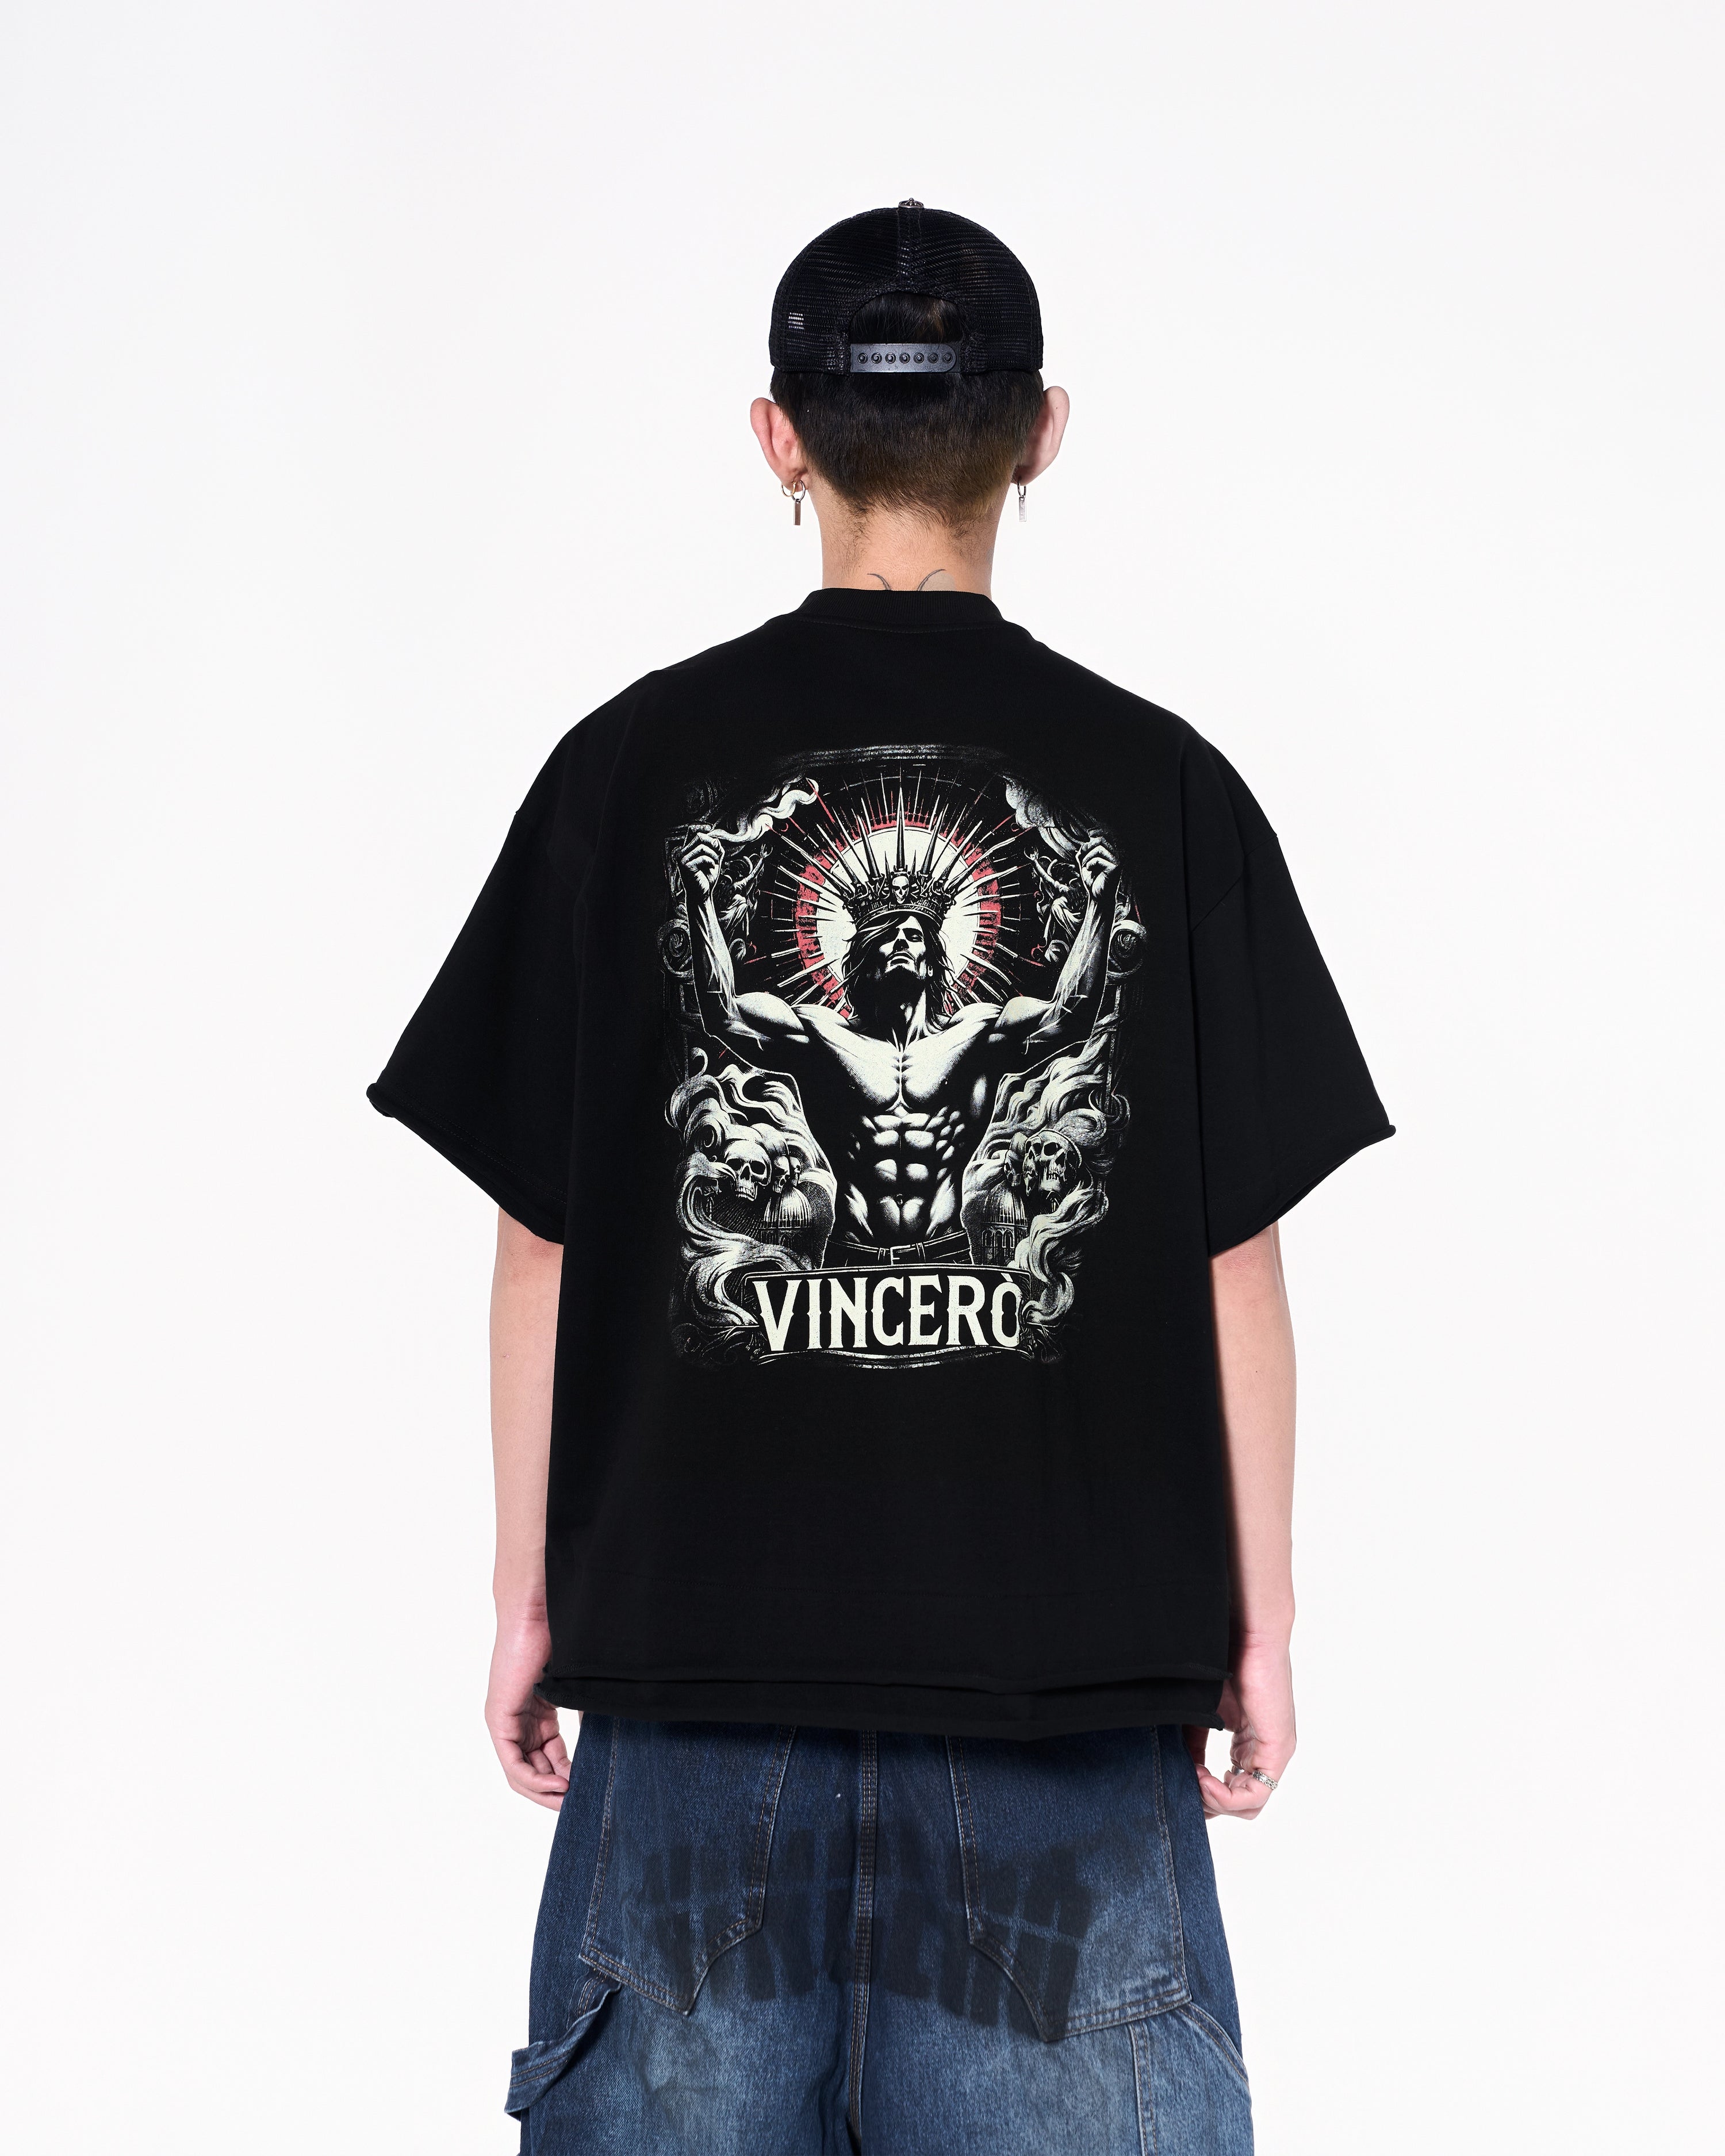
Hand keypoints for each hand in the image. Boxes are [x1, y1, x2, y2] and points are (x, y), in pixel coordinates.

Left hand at [485, 1610, 571, 1809]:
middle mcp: (516, 1721)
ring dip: (545, 1791)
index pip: (546, 1758)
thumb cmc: (562, 1640)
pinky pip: (513, 1763)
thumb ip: (587, 1717)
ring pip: (521, 1773)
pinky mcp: (500, 1719)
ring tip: (570, 1799)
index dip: (566, 1777)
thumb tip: (614, 1744)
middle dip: (555, 1791)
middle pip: (533, 1770)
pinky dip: (534, 1780)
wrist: (540, 1612)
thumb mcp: (577, 1691)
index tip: (587, 1788)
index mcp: (534, 1713)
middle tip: (580, 1803)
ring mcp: (505, 1721)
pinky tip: (557, 1785)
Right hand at [677, 826, 724, 900]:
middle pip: (699, 837)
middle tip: (717, 855)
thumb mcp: (714, 861)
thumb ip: (715, 849)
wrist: (702, 896)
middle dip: (712, 844)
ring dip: (714, 856)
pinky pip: (703, 857)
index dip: (705, 831)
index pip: (694, 833)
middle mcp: (681, 853)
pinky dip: (711, 862)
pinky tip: (712, 868)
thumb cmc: (707, 879)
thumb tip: (716, 839)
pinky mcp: (685, 866)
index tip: (714, 837)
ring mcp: (682, 859)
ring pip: (703, 847)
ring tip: (715, 864)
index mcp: (687, 851)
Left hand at [1077, 834, 1118, 902]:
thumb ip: (1084, 853)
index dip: (1093, 837)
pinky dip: (1090, 864)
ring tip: (1086, 867)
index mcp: (1111, 853)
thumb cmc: (1093, 881)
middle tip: (1083, 859)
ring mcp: (1117, 861)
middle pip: (1101, 840)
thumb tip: (1084, 844)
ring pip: (1098, 849)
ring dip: (1087, 858)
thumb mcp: (1085, 864)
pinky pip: (1098, 859)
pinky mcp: (1115, 867)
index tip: (1086, 843)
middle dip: (1088, 848)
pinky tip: (1090, 870)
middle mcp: (1116, 855)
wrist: (1097, 897)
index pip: (1103, 837)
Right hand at [1184, 1633, 1294, 1820]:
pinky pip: (1254, 1795)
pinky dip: (1224, 1796)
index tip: (1178, 1783)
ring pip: (1248, 1805)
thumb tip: (1175, 1773)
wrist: (1245, 1631)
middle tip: (1180, 1792)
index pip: (1232, 1789)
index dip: (1203, 1795)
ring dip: (1213, 1801)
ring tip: (1190, 1781)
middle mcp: (1265, 1753)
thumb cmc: (1223, 1660)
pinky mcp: (1277, 1749)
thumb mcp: (1200, 1712)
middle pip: (1240, 1803)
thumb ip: (1191, 1744)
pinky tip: (1201, 1780)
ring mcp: (1274, 1753)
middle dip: (1208, 1804)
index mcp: (1250, 1744)